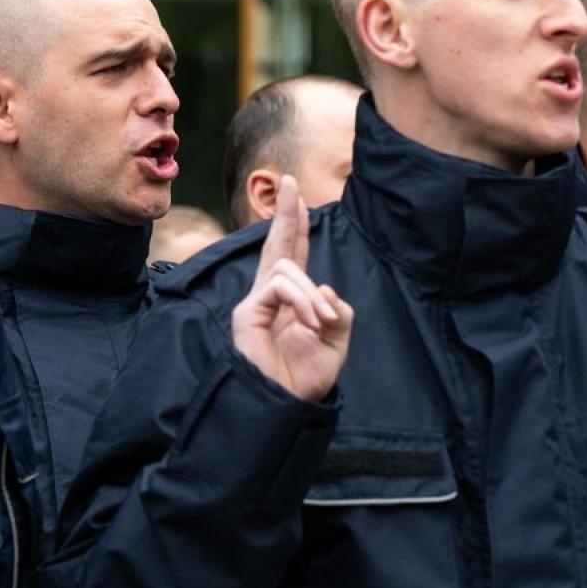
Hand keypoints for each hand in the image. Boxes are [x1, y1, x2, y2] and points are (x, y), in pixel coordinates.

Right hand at [230, 174, 352, 400]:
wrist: (282, 406)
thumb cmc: (303, 380)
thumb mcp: (336, 343)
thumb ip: (339, 314)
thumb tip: (326, 288)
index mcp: (290, 301)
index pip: (293, 255)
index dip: (296, 225)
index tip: (299, 196)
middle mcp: (270, 297)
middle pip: (276, 245)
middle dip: (285, 213)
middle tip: (289, 181)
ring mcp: (255, 304)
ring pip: (287, 269)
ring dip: (312, 293)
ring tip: (322, 322)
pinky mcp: (247, 313)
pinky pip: (279, 287)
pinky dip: (301, 300)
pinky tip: (311, 321)